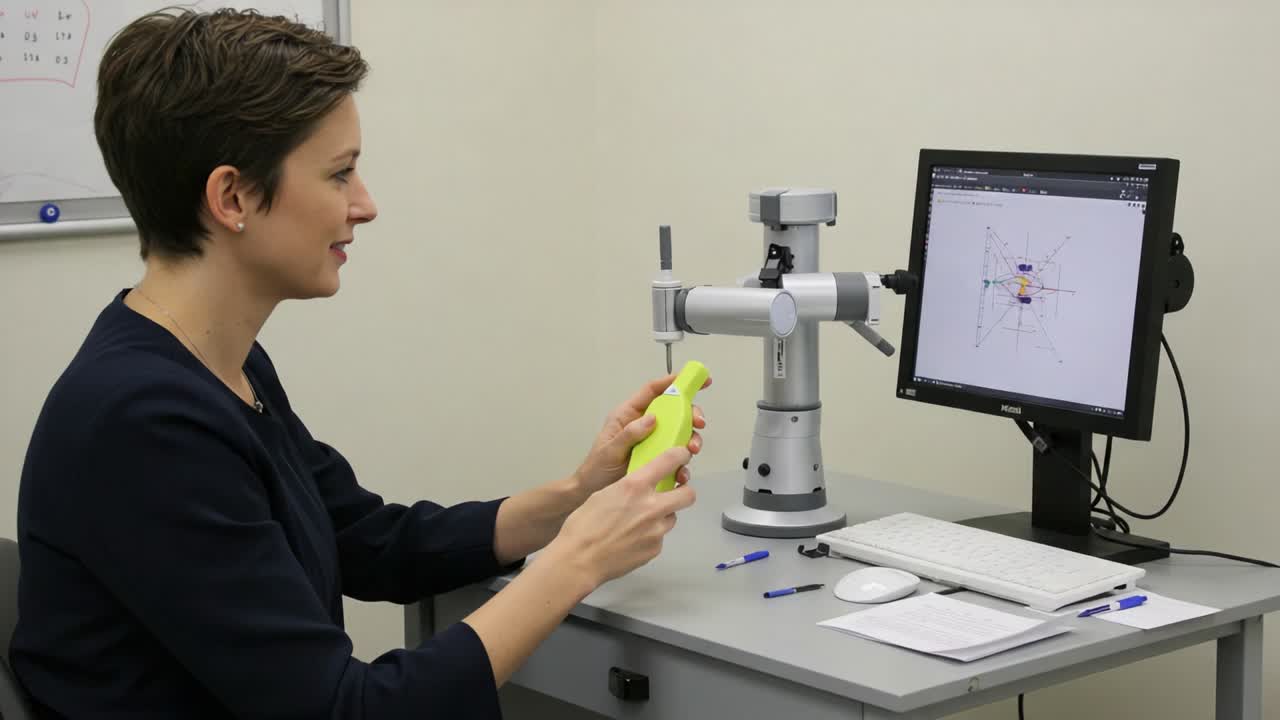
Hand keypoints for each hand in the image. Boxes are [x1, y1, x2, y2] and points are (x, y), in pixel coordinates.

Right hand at [547, 447, 695, 587]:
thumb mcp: (604, 494)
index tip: (681, 456)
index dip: (679, 456)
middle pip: (688, 494)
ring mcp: (656, 530)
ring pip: (672, 517)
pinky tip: (632, 539)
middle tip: (673, 494)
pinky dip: (650, 536)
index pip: (669, 461)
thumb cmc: (584, 526)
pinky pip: (659, 538)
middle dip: (683, 492)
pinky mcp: (654, 549)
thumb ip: (628, 488)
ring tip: (641, 522)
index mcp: (634, 486)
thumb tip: (639, 486)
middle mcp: (651, 506)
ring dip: (663, 516)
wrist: (579, 560)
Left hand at [573, 373, 709, 496]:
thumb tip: (652, 418)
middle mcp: (645, 424)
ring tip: (691, 450)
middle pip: (674, 410)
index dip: (674, 381)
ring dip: (691, 439)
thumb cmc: (597, 467)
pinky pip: (677, 457)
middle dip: (691, 414)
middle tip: (699, 423)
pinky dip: (683, 464)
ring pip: (680, 433)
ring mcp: (654, 442)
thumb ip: (629, 433)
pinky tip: (681, 473)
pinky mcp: (659, 459)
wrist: (594, 491)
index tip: (696, 378)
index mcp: (630, 414)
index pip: (653, 390)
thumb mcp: (609, 449)